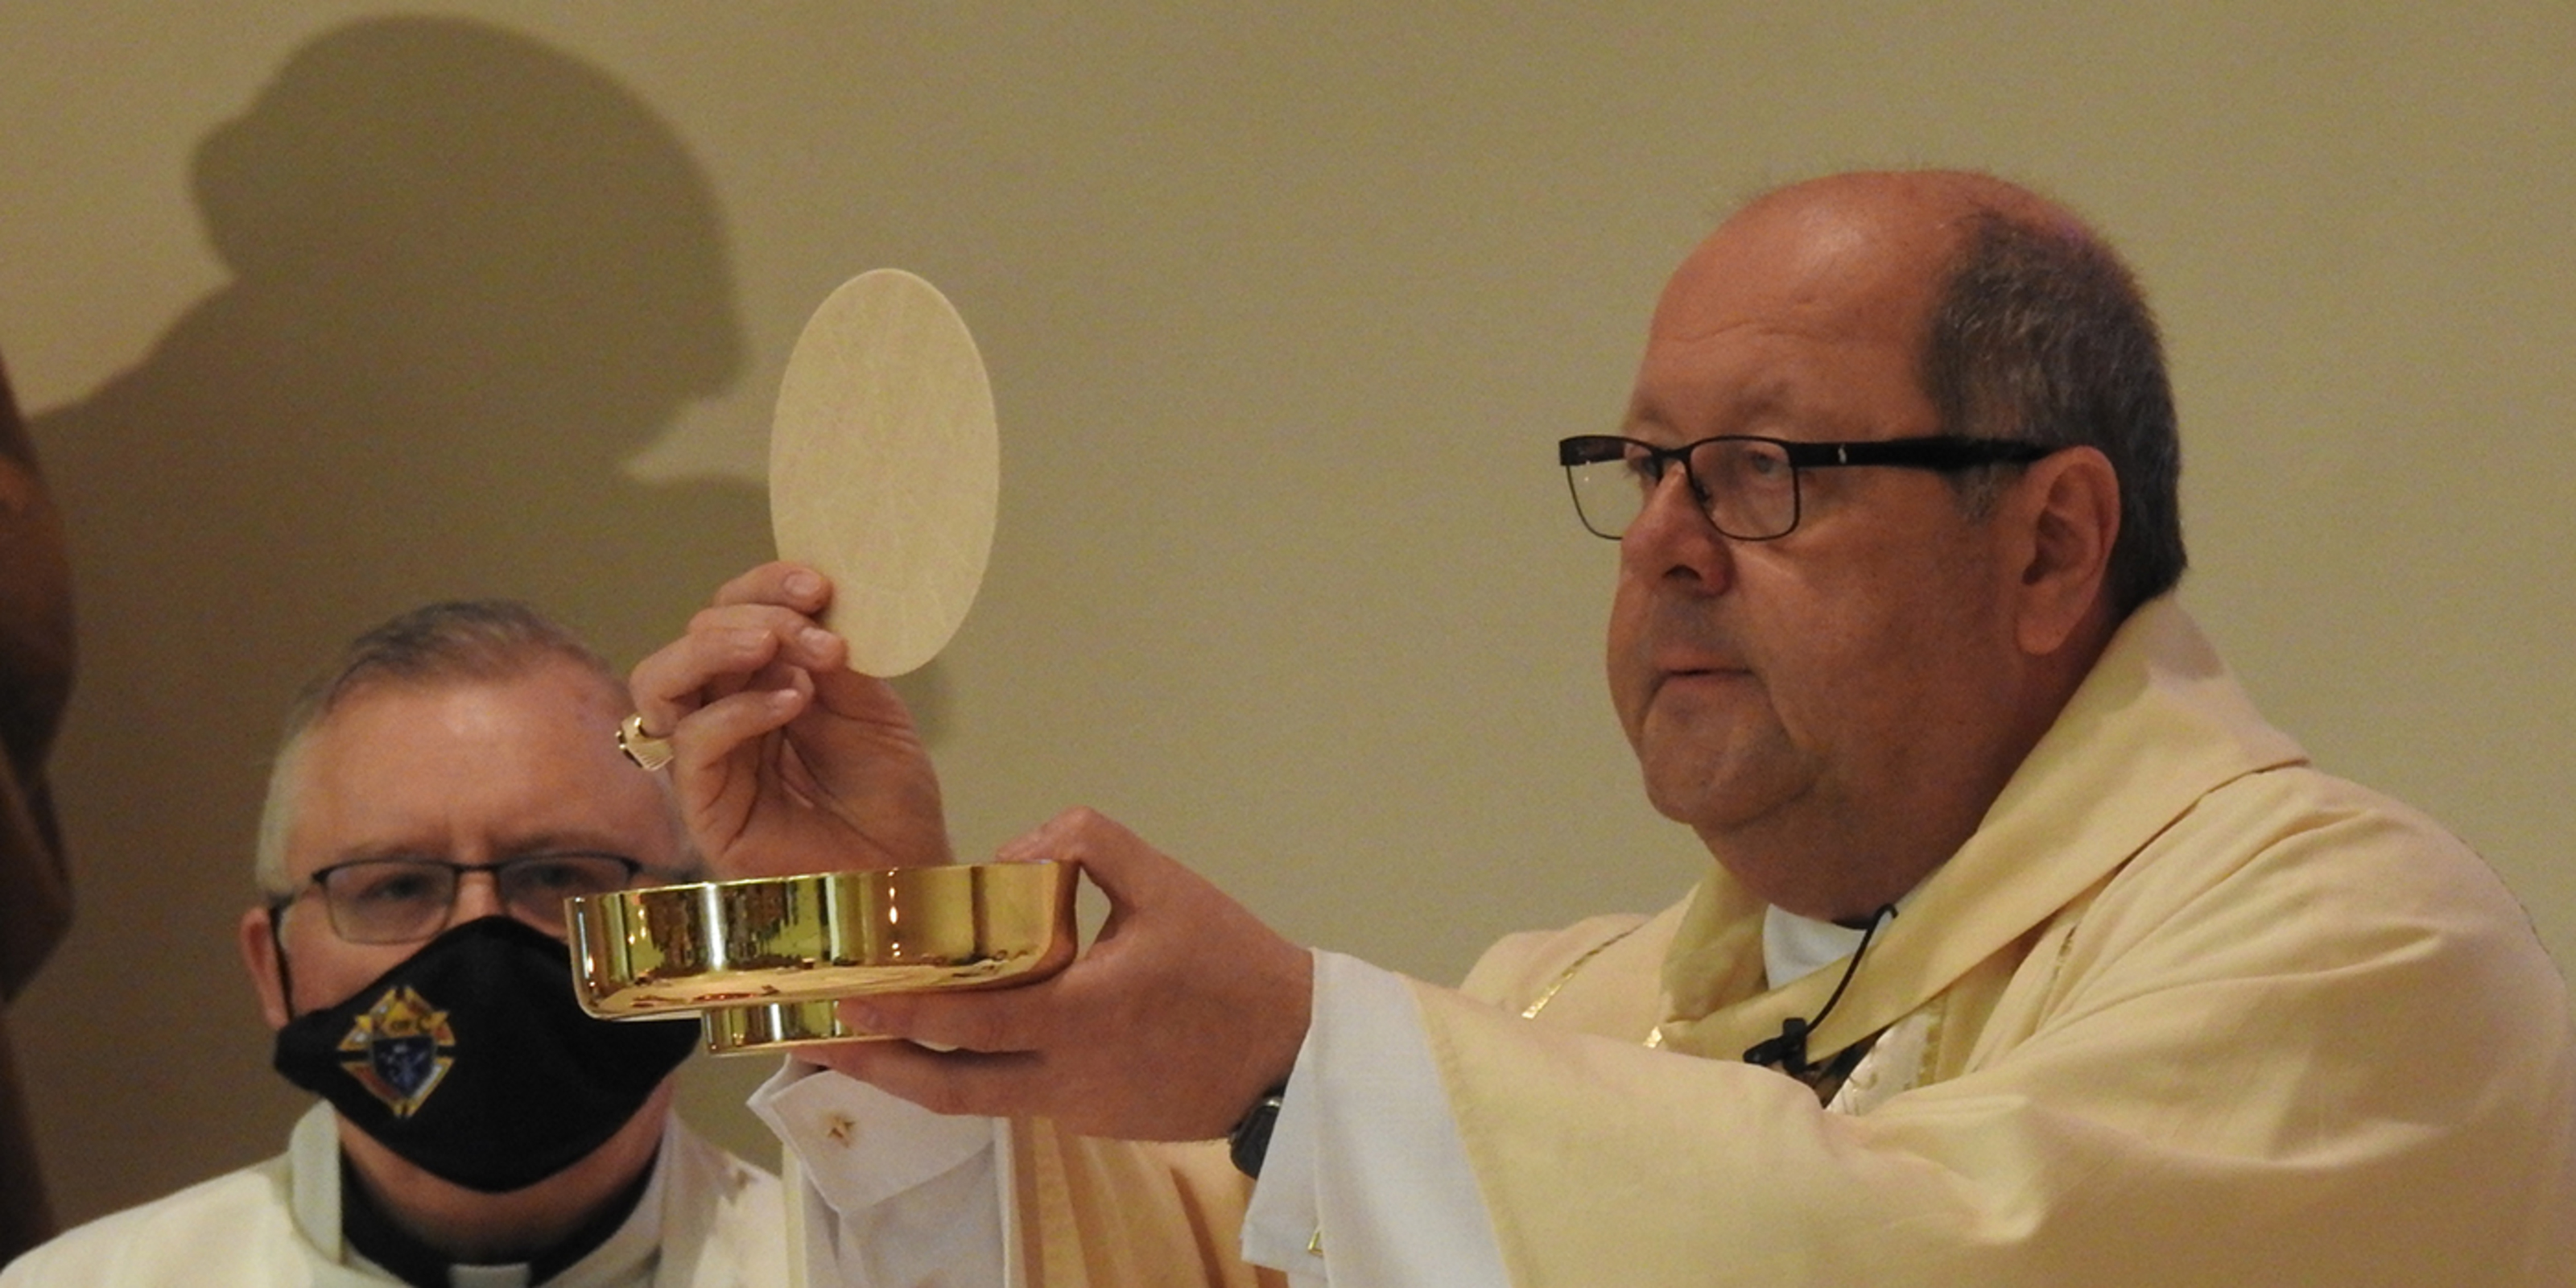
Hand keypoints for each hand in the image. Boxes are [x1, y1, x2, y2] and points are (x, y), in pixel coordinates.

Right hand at [628, 562, 951, 877]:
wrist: (905, 874)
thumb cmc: (891, 801)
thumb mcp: (873, 711)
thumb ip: (834, 661)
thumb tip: (806, 605)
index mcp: (763, 683)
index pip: (734, 614)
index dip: (764, 586)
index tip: (818, 584)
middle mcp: (726, 714)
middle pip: (694, 636)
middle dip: (755, 613)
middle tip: (815, 630)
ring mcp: (709, 760)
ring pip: (662, 681)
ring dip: (716, 646)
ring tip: (775, 642)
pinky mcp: (704, 808)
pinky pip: (693, 744)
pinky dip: (737, 710)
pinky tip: (791, 702)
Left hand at [814, 808, 1313, 1141]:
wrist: (1289, 1056)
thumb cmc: (1233, 964)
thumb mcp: (1169, 884)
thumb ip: (1089, 844)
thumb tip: (1015, 850)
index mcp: (1082, 1015)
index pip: (971, 1021)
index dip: (904, 1009)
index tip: (848, 991)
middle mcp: (1065, 1076)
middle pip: (945, 1086)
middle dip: (874, 1062)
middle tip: (817, 1035)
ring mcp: (1073, 1108)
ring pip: (969, 1102)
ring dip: (909, 1075)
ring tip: (856, 1046)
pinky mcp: (1086, 1120)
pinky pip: (1011, 1097)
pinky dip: (966, 1073)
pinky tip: (943, 1043)